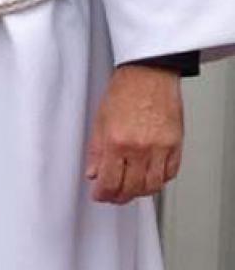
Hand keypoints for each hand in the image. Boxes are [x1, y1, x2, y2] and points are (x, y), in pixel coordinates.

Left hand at [87, 65, 183, 204]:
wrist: (148, 74)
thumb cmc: (124, 92)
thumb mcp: (100, 121)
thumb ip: (96, 151)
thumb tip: (93, 173)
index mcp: (117, 142)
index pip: (110, 182)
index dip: (103, 194)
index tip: (99, 195)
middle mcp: (140, 148)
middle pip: (132, 188)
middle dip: (119, 197)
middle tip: (113, 196)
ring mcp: (161, 147)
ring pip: (153, 185)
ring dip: (140, 192)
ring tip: (130, 189)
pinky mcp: (176, 144)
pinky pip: (170, 173)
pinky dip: (159, 180)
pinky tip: (149, 177)